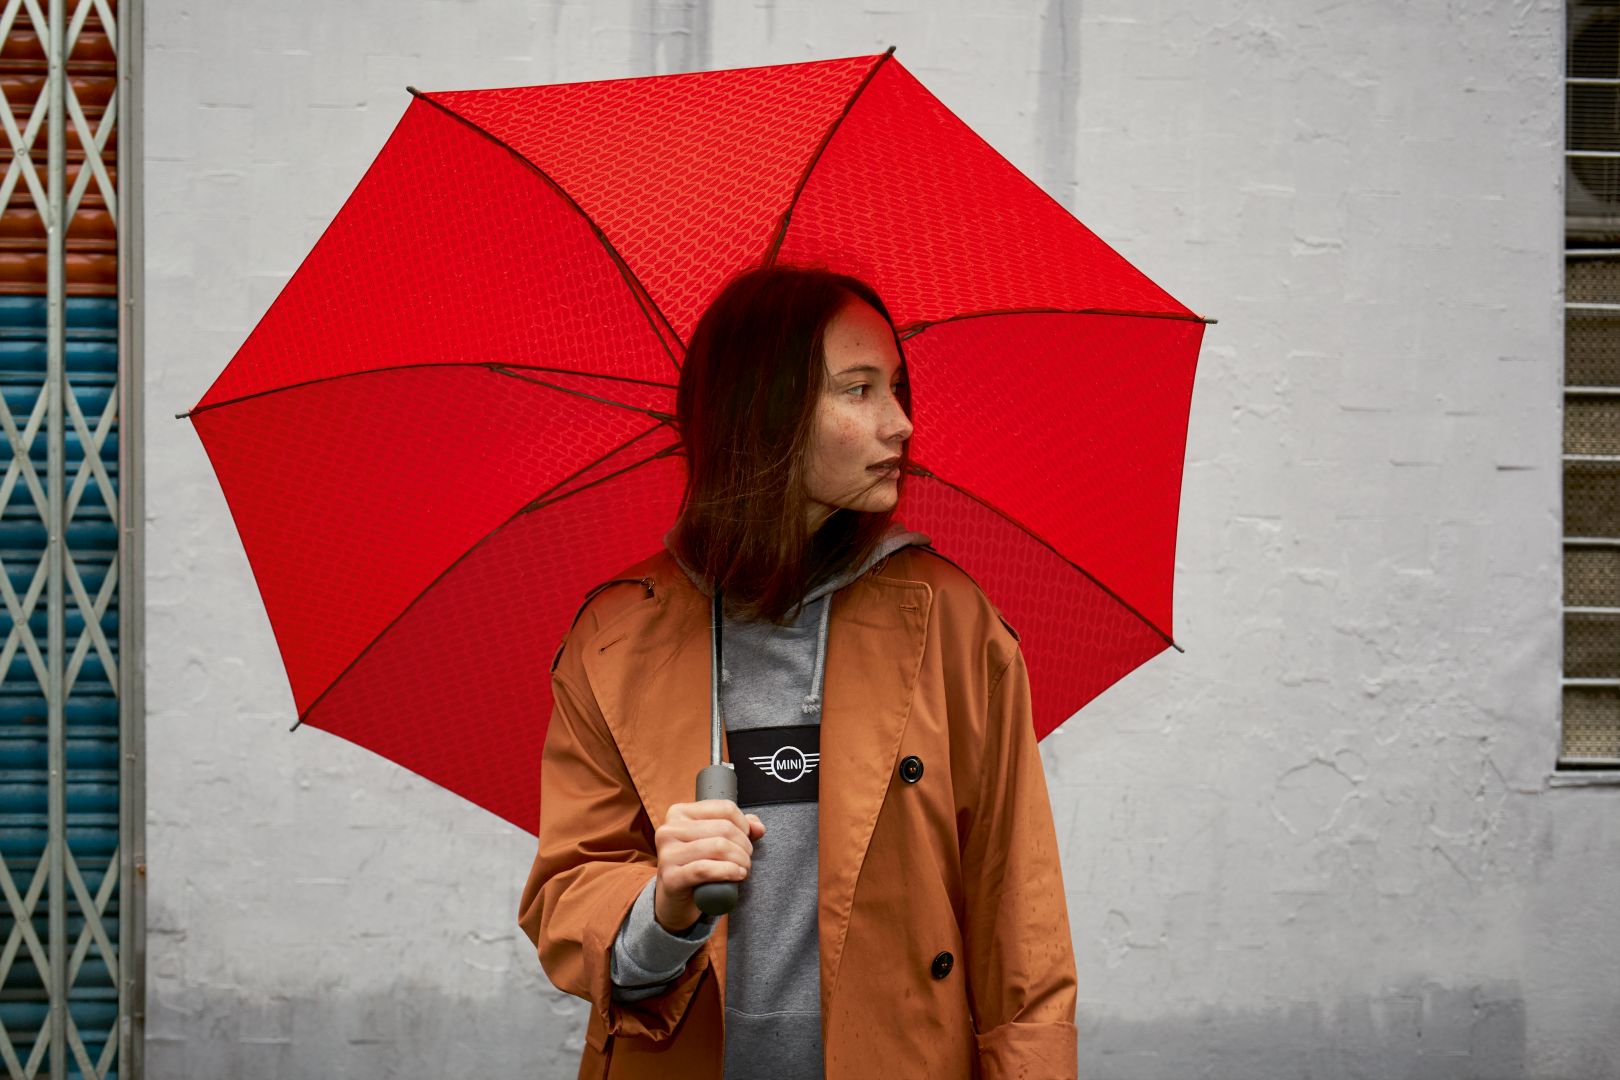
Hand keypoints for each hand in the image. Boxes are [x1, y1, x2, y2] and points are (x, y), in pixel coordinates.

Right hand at [652, 799, 765, 930]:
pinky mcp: (670, 877)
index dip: (744, 825)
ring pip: (718, 847)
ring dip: (740, 860)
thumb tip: (758, 827)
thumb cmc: (697, 866)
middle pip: (724, 828)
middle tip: (746, 859)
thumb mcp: (715, 841)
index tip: (747, 840)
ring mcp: (667, 854)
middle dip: (744, 845)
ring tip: (744, 869)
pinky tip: (738, 875)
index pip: (724, 808)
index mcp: (679, 813)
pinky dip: (728, 871)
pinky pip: (706, 869)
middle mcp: (668, 830)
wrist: (676, 900)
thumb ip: (738, 829)